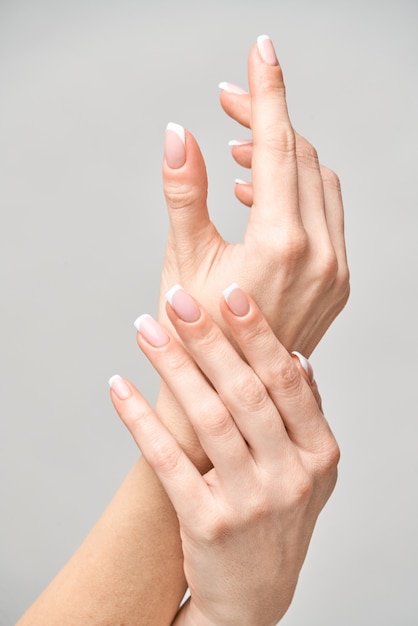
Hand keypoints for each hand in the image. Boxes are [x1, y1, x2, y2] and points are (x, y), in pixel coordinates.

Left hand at [110, 285, 338, 624]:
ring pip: (207, 418)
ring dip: (172, 367)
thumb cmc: (279, 518)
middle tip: (179, 299)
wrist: (255, 595)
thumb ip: (308, 416)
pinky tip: (120, 387)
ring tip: (145, 328)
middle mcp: (291, 477)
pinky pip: (167, 460)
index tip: (232, 295)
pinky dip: (141, 419)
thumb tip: (298, 359)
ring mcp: (251, 502)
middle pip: (245, 393)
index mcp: (320, 454)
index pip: (286, 382)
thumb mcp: (313, 472)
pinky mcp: (207, 523)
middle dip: (209, 339)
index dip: (257, 335)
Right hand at [160, 35, 348, 357]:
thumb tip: (180, 134)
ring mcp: (336, 270)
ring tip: (238, 149)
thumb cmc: (198, 337)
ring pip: (320, 183)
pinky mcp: (338, 282)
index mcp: (281, 244)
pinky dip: (297, 191)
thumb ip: (185, 192)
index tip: (261, 51)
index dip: (267, 93)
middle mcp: (322, 254)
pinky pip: (327, 216)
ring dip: (284, 155)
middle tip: (228, 104)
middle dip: (267, 121)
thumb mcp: (185, 259)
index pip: (277, 145)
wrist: (232, 398)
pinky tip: (259, 192)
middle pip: (302, 156)